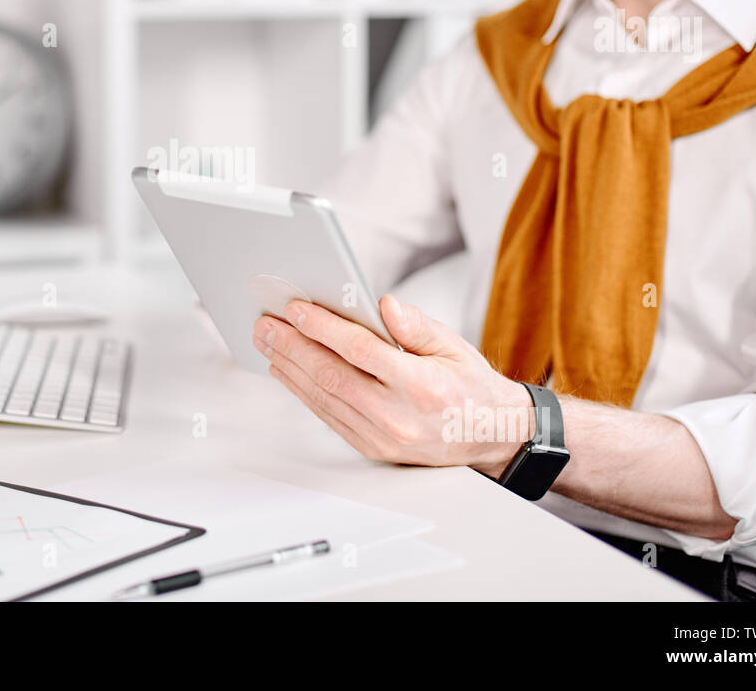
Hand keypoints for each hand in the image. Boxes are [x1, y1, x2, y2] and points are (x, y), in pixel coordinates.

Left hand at [253, 295, 532, 472]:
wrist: (490, 437)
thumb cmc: (470, 386)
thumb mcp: (454, 347)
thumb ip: (417, 326)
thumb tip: (384, 305)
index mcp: (421, 386)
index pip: (360, 351)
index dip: (323, 328)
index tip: (295, 309)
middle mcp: (398, 416)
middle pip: (331, 376)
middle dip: (292, 346)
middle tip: (265, 324)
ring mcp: (383, 438)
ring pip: (324, 399)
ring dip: (290, 368)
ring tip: (268, 342)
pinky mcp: (373, 449)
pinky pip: (329, 417)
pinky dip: (304, 392)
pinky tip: (288, 371)